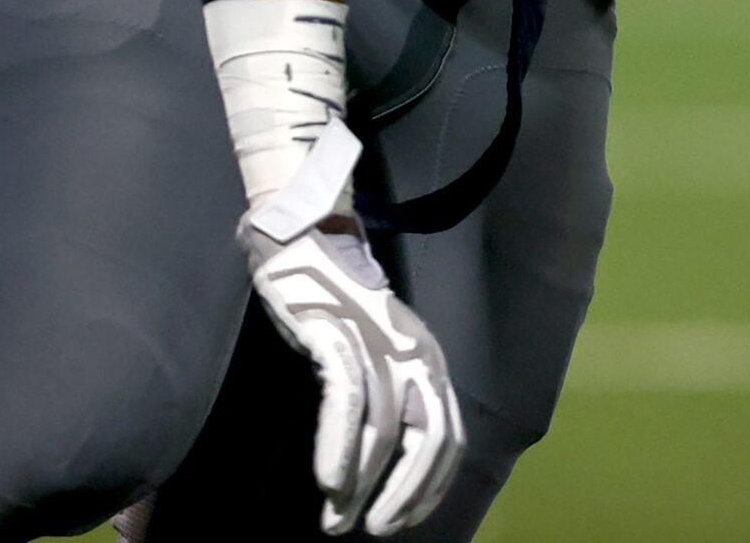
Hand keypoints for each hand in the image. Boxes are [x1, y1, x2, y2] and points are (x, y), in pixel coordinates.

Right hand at [238, 127, 463, 535]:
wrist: (303, 235)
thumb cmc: (337, 301)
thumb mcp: (378, 349)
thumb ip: (389, 394)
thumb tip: (381, 464)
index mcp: (428, 358)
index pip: (447, 436)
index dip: (429, 486)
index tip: (402, 519)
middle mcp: (413, 351)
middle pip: (427, 436)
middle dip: (404, 493)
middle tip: (375, 529)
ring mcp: (376, 339)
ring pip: (382, 428)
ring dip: (360, 482)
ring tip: (337, 518)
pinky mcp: (337, 331)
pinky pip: (347, 399)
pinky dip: (339, 446)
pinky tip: (329, 480)